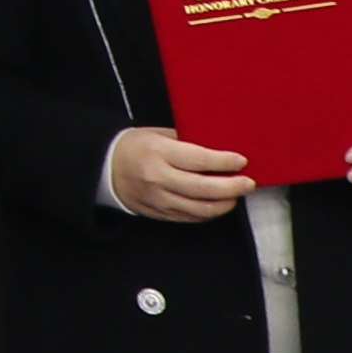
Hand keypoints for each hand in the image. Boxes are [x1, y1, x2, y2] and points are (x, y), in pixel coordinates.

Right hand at [105, 125, 252, 221]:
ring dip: (223, 204)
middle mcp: (158, 179)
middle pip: (203, 189)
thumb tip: (219, 147)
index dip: (224, 162)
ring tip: (236, 196)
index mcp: (159, 153)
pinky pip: (189, 218)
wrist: (104, 168)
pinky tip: (217, 205)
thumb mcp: (157, 134)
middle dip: (232, 187)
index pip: (199, 160)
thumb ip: (187, 141)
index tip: (242, 161)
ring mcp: (158, 200)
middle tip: (248, 183)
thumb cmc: (134, 146)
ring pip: (200, 209)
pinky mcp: (158, 214)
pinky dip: (208, 213)